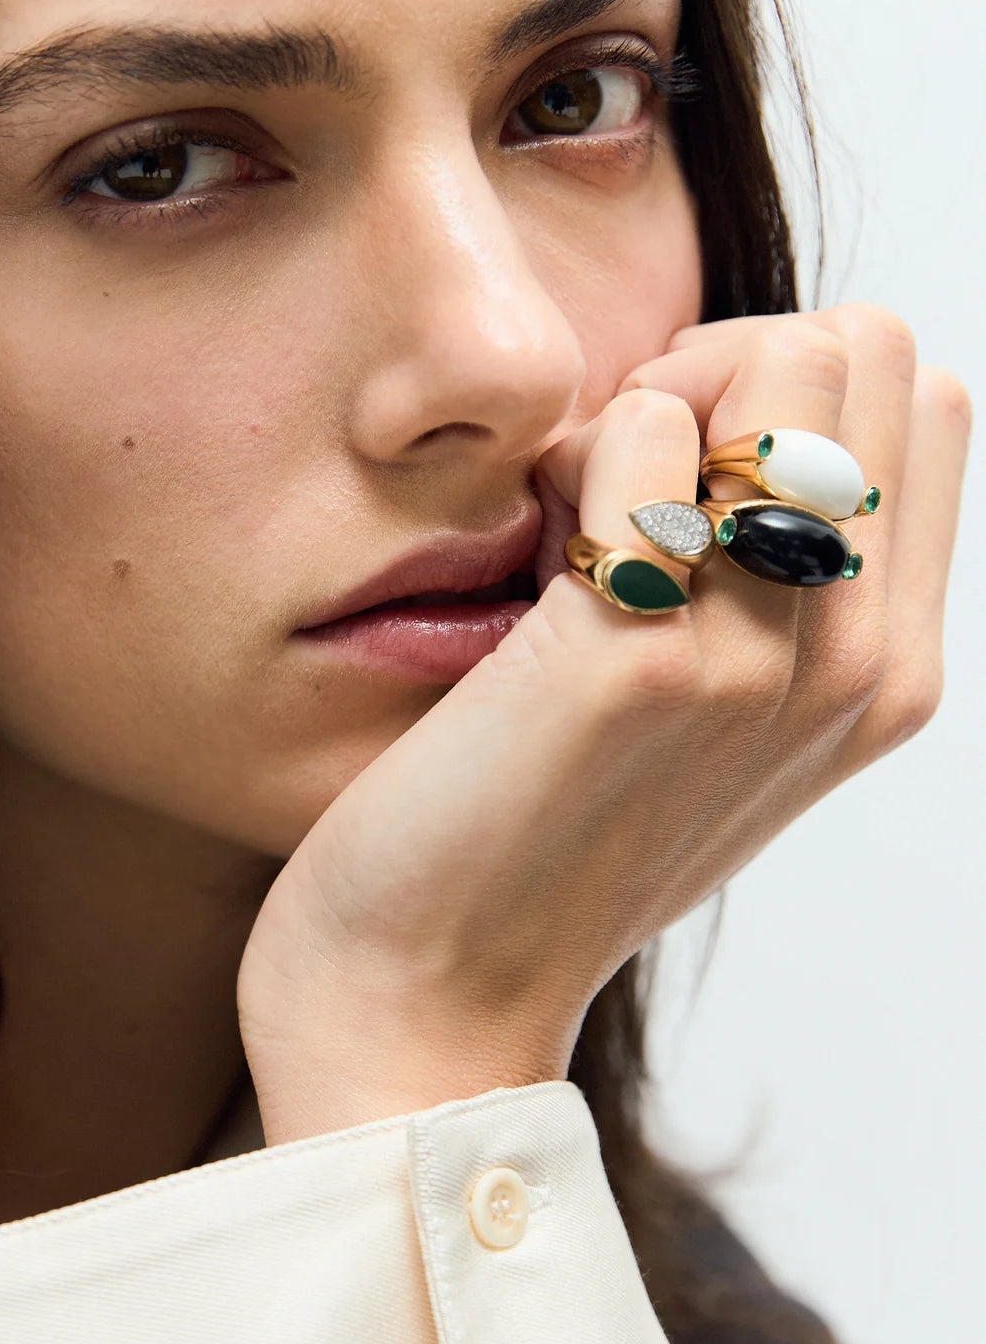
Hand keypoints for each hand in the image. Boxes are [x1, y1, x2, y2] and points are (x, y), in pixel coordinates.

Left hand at [237, 304, 971, 1145]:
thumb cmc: (532, 836)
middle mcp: (857, 661)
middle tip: (614, 486)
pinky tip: (524, 553)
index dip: (776, 388)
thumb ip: (763, 589)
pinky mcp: (637, 664)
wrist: (428, 996)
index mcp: (885, 666)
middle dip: (721, 369)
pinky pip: (639, 429)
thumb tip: (723, 413)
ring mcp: (762, 662)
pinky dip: (567, 454)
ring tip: (574, 524)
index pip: (915, 395)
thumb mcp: (700, 718)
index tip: (671, 481)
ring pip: (781, 357)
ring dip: (645, 402)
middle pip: (860, 347)